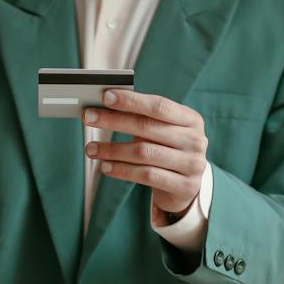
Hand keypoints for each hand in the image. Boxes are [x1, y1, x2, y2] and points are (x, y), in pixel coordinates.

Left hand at [82, 89, 207, 217]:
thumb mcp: (163, 131)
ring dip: (112, 150)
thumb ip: (142, 118)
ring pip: (143, 153)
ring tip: (91, 148)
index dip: (131, 101)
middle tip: (88, 118)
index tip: (106, 97)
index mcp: (191, 119)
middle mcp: (195, 140)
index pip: (158, 106)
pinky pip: (146, 175)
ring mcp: (192, 164)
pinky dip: (122, 170)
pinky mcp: (184, 186)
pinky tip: (106, 167)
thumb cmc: (168, 151)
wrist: (188, 186)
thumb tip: (105, 106)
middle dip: (113, 121)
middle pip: (147, 128)